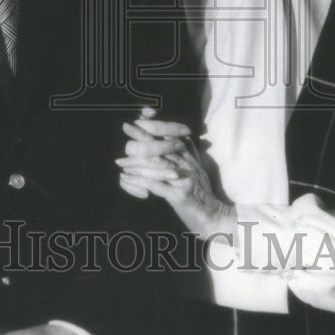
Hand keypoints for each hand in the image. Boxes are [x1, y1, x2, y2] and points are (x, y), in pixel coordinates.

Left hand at [117, 113, 234, 239]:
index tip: (139, 118)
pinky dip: (139, 181)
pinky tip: (126, 178)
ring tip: (120, 160)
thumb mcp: (198, 168)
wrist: (214, 216)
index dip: (156, 125)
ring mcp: (183, 179)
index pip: (171, 135)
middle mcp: (187, 164)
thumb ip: (189, 152)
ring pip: (157, 164)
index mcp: (189, 157)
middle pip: (162, 146)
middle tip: (126, 127)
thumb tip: (182, 135)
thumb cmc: (202, 194)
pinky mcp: (179, 195)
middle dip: (143, 136)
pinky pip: (155, 185)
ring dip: (136, 161)